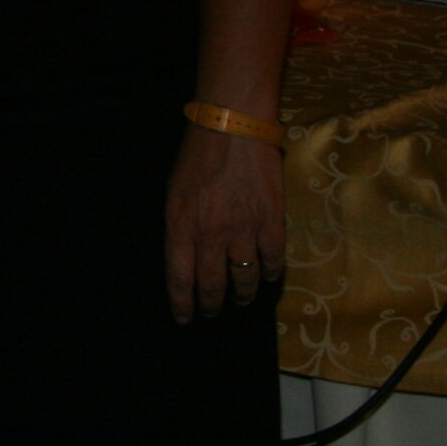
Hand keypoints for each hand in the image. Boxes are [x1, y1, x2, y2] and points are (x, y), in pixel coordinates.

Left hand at [164, 122, 283, 322]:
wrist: (234, 127)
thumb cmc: (197, 155)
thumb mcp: (174, 192)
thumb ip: (180, 226)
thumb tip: (187, 255)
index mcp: (181, 226)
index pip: (180, 278)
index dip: (182, 303)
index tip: (184, 318)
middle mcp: (211, 235)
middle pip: (212, 285)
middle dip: (211, 305)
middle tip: (212, 312)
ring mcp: (244, 231)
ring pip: (244, 280)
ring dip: (242, 295)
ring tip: (240, 299)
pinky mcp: (271, 223)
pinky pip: (272, 261)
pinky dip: (270, 274)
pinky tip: (267, 277)